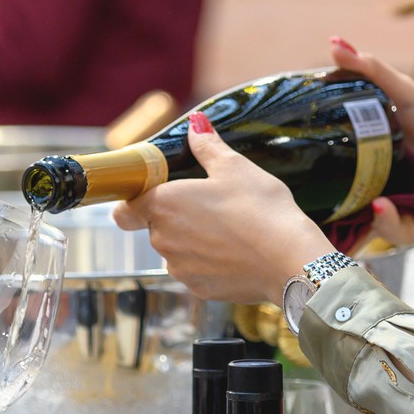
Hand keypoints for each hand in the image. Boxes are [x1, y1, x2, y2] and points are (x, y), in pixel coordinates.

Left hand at [114, 113, 335, 303]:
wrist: (289, 260)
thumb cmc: (261, 210)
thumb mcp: (235, 167)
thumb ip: (207, 146)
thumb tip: (194, 124)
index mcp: (163, 206)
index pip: (125, 210)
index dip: (135, 201)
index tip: (153, 195)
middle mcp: (162, 241)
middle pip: (156, 227)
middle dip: (176, 217)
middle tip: (211, 205)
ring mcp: (180, 269)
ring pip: (176, 251)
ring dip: (192, 241)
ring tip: (228, 230)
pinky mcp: (199, 289)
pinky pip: (196, 271)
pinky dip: (210, 262)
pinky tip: (236, 252)